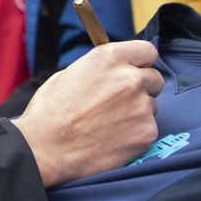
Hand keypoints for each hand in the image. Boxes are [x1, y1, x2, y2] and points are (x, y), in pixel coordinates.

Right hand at [15, 41, 162, 186]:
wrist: (45, 148)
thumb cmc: (49, 112)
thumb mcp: (68, 74)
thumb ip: (98, 70)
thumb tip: (111, 73)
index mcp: (109, 58)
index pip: (147, 51)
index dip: (140, 62)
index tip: (135, 70)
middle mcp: (130, 78)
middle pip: (154, 78)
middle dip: (142, 88)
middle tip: (121, 101)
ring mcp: (141, 106)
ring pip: (151, 106)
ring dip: (137, 112)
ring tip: (110, 124)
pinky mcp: (146, 132)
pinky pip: (148, 129)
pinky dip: (135, 134)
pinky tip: (113, 139)